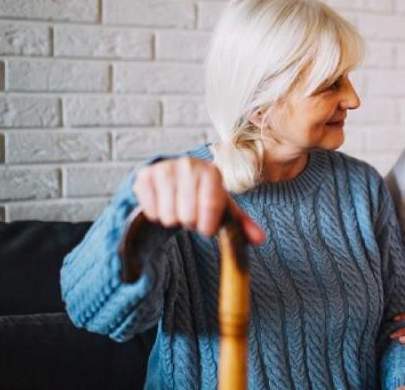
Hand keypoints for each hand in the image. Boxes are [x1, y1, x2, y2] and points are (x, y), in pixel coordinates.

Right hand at [132, 157, 264, 243]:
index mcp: (212, 172)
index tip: (206, 229)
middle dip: (190, 222)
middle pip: (187, 216)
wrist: (175, 177)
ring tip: (179, 208)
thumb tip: (260, 240)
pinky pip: (151, 212)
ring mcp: (165, 169)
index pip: (210, 206)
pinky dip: (157, 215)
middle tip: (192, 214)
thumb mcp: (225, 208)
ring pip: (168, 216)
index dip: (207, 225)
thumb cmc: (204, 196)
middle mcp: (188, 165)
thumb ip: (243, 225)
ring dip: (174, 220)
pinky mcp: (144, 177)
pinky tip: (164, 204)